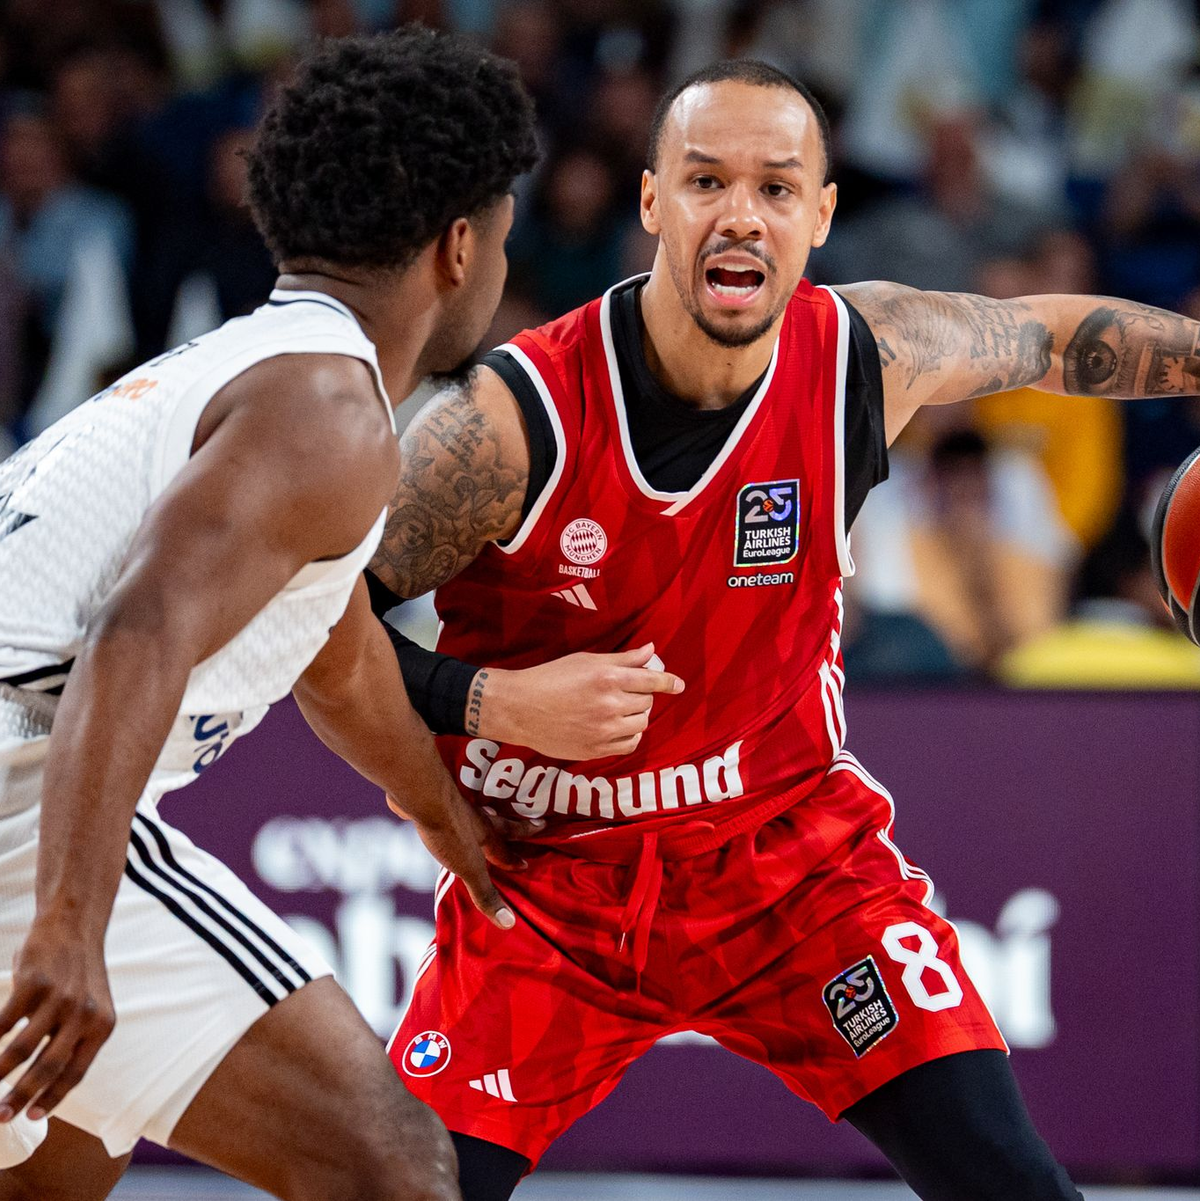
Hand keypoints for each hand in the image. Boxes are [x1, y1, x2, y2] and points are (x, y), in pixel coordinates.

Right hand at [0, 916, 114, 1123]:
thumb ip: (74, 1039)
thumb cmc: (77, 975)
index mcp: (102, 1025)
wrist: (75, 926)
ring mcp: (60, 999)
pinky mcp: (34, 985)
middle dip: (20, 1097)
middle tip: (0, 1116)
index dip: (51, 1099)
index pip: (75, 1073)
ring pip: (21, 1050)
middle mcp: (85, 1014)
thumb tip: (39, 1084)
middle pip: (48, 1067)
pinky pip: (3, 1024)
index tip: (31, 1117)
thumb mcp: (90, 1008)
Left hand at [386, 790, 541, 929]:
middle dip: (513, 827)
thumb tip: (510, 923)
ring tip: (487, 816)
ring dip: (483, 816)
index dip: (515, 859)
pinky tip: (443, 813)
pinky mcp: (433, 802)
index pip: (505, 849)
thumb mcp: (469, 868)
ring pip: (475, 812)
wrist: (422, 796)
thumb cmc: (449, 832)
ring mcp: (454, 807)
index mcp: (486, 834)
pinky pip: (447, 806)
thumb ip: (486, 893)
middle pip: (499, 823)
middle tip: (530, 823)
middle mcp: (475, 818)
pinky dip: (451, 810)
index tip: (527, 863)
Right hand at [476, 643, 684, 759]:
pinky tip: (618, 728)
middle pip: (647, 701)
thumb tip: (651, 651)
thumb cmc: (551, 678)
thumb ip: (623, 659)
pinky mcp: (597, 749)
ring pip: (641, 723)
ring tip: (619, 709)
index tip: (679, 685)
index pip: (651, 680)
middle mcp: (610, 704)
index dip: (668, 682)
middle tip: (624, 691)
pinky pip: (629, 744)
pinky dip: (630, 735)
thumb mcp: (586, 660)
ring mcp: (604, 730)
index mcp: (608, 678)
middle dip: (641, 695)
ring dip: (637, 715)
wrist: (521, 708)